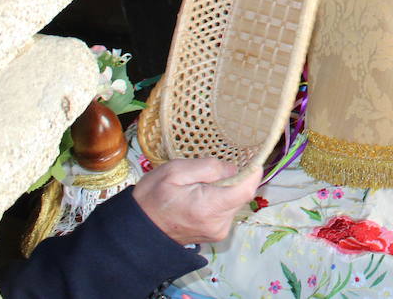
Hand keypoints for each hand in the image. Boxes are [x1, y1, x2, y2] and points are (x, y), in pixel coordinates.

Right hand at [132, 157, 262, 244]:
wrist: (138, 229)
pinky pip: (227, 210)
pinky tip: (200, 197)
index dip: (253, 172)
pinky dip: (220, 199)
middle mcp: (218, 224)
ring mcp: (218, 231)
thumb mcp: (175, 171)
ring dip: (225, 189)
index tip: (253, 159)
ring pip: (235, 201)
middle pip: (241, 194)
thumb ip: (208, 167)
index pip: (246, 189)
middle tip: (206, 174)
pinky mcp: (216, 234)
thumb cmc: (152, 197)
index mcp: (208, 207)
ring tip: (199, 187)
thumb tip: (233, 168)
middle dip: (232, 179)